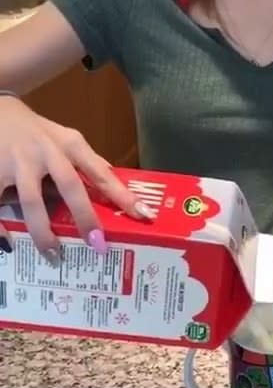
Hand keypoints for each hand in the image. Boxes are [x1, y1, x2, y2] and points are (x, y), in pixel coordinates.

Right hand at [0, 97, 154, 262]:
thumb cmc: (36, 132)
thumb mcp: (65, 138)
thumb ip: (87, 161)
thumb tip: (115, 180)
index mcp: (70, 144)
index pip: (101, 172)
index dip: (122, 194)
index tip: (143, 214)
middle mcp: (47, 151)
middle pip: (70, 185)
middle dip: (84, 216)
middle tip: (97, 244)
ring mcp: (18, 161)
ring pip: (32, 200)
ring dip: (43, 231)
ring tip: (53, 255)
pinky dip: (1, 227)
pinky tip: (9, 244)